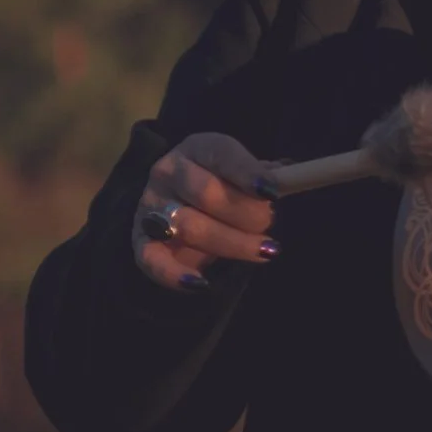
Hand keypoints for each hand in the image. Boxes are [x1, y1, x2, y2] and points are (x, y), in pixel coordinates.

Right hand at [133, 132, 278, 292]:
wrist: (176, 202)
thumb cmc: (222, 184)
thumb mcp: (240, 171)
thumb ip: (263, 176)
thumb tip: (290, 177)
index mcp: (197, 148)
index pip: (221, 154)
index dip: (247, 173)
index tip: (272, 192)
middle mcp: (168, 172)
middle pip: (207, 193)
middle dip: (247, 214)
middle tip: (268, 225)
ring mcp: (151, 206)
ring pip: (189, 227)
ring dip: (232, 244)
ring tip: (263, 251)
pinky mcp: (141, 241)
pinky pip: (152, 260)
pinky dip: (175, 275)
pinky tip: (201, 284)